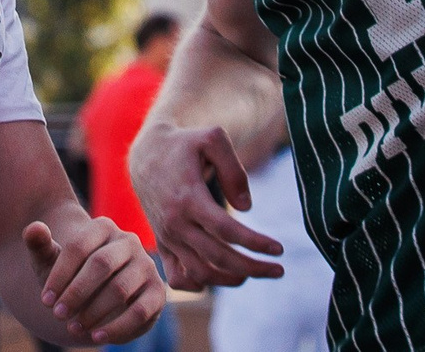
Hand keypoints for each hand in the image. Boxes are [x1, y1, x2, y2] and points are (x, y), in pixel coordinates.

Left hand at [25, 216, 165, 345]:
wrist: (97, 294)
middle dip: (76, 293)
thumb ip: (39, 245)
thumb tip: (33, 228)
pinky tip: (96, 338)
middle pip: (101, 264)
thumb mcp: (51, 261)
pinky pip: (140, 312)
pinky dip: (116, 328)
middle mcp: (128, 241)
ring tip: (73, 328)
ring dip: (93, 313)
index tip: (45, 300)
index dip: (60, 275)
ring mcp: (146, 265)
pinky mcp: (158, 292)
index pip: (79, 246)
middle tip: (58, 315)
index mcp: (102, 226)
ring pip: (120, 289)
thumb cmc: (71, 275)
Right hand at [128, 122, 283, 289]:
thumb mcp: (212, 139)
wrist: (146, 155)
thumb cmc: (184, 145)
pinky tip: (220, 277)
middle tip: (278, 270)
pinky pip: (177, 278)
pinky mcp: (163, 244)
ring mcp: (167, 237)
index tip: (278, 249)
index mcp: (188, 198)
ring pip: (201, 273)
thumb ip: (234, 170)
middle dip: (253, 268)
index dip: (255, 243)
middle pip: (218, 258)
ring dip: (231, 279)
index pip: (227, 231)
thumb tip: (247, 208)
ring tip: (254, 273)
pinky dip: (198, 285)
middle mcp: (176, 223)